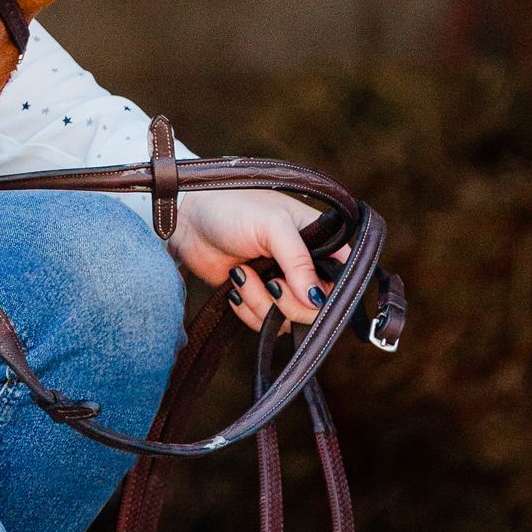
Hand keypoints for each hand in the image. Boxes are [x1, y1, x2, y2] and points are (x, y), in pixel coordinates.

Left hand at [170, 189, 331, 332]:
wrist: (186, 219)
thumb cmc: (231, 207)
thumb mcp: (271, 225)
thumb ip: (298, 260)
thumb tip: (316, 299)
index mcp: (322, 241)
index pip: (345, 278)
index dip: (330, 292)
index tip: (309, 292)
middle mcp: (306, 265)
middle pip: (318, 309)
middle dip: (289, 302)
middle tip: (271, 282)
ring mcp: (282, 284)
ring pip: (290, 320)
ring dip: (262, 303)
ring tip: (243, 274)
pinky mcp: (258, 299)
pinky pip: (265, 324)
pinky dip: (248, 309)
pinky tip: (235, 284)